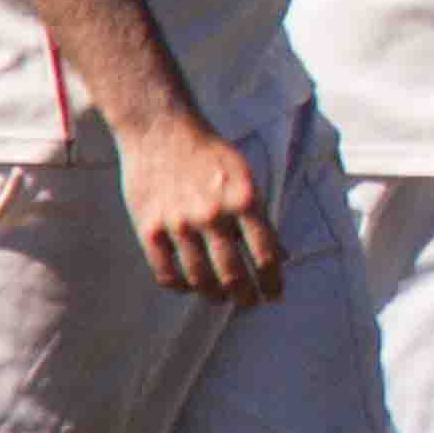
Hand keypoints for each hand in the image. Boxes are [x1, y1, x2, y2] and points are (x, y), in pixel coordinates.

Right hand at [118, 115, 283, 304]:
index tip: (274, 295)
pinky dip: (180, 286)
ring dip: (214, 295)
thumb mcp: (246, 178)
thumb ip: (262, 218)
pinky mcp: (148, 228)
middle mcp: (213, 215)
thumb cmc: (209, 153)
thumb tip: (285, 255)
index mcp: (244, 201)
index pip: (266, 256)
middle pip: (233, 274)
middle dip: (245, 296)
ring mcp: (179, 223)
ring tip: (221, 297)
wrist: (160, 129)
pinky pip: (166, 272)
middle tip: (249, 303)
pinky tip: (189, 286)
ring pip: (200, 279)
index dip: (272, 282)